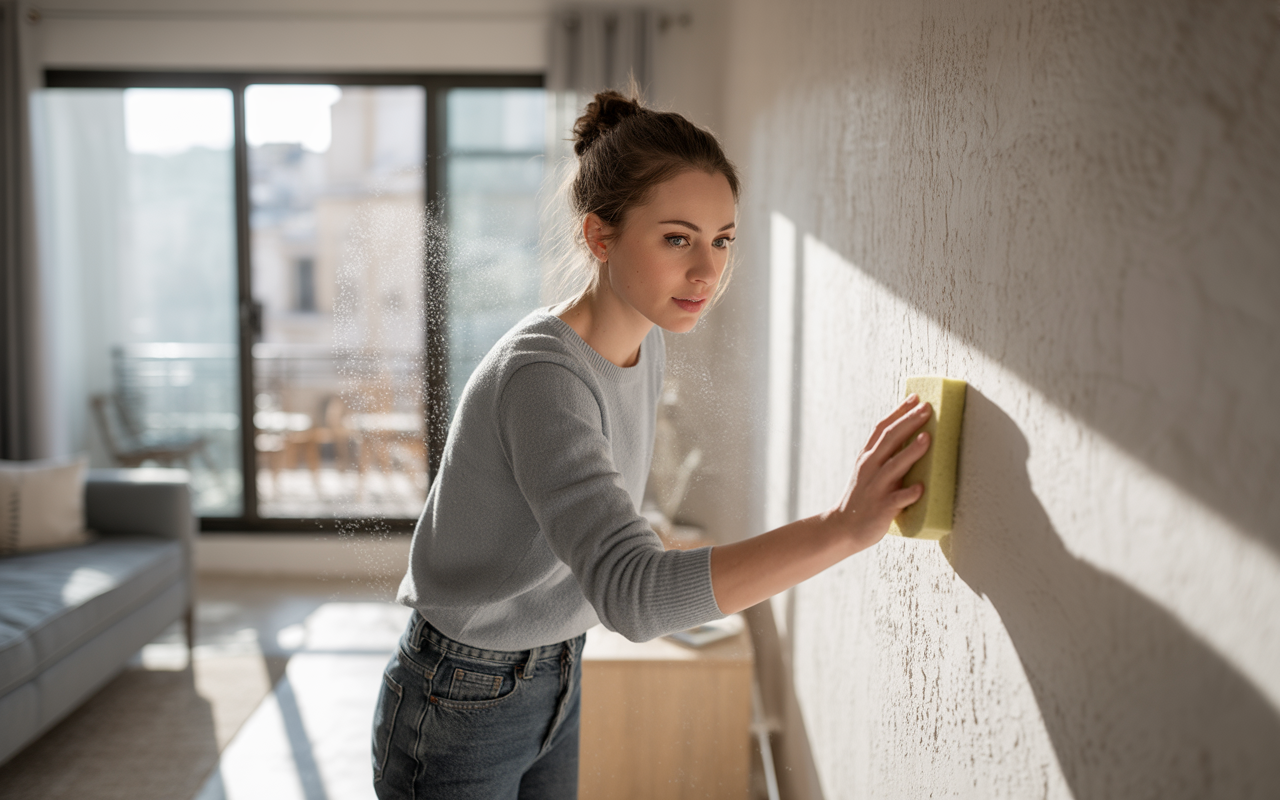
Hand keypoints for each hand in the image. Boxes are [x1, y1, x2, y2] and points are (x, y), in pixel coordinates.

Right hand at [822, 394, 932, 550]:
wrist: (842, 527)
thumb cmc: (863, 498)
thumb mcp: (869, 471)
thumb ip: (886, 456)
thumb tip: (912, 438)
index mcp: (867, 457)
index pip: (882, 428)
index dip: (899, 412)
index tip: (915, 397)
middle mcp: (870, 468)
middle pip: (890, 440)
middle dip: (909, 422)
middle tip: (927, 408)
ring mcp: (876, 488)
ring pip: (894, 466)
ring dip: (911, 452)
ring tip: (927, 438)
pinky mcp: (882, 508)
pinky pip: (897, 499)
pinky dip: (909, 493)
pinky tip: (921, 488)